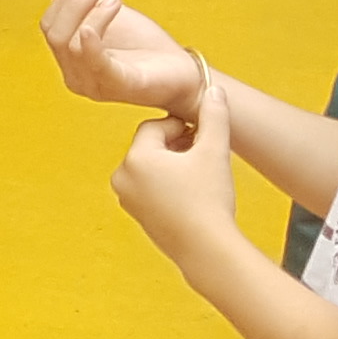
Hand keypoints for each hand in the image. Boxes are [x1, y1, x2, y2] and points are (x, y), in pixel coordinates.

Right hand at [39, 0, 206, 122]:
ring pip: (72, 46)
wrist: (182, 70)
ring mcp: (96, 85)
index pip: (50, 26)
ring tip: (114, 0)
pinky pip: (96, 66)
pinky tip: (90, 28)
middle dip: (73, 4)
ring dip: (92, 14)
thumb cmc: (145, 47)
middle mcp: (77, 76)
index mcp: (70, 59)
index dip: (64, 1)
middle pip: (56, 35)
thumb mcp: (105, 13)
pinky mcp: (121, 87)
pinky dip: (90, 45)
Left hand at [111, 81, 235, 255]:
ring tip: (200, 173)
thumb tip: (214, 89)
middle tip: (204, 153)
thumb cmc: (209, 200)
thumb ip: (214, 115)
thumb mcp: (215, 151)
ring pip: (151, 167)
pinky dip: (168, 183)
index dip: (182, 127)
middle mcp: (122, 177)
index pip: (156, 127)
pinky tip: (191, 192)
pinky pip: (150, 187)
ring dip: (173, 164)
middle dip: (177, 145)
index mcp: (135, 158)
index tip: (203, 135)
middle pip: (151, 146)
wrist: (207, 250)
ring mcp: (127, 199)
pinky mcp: (136, 215)